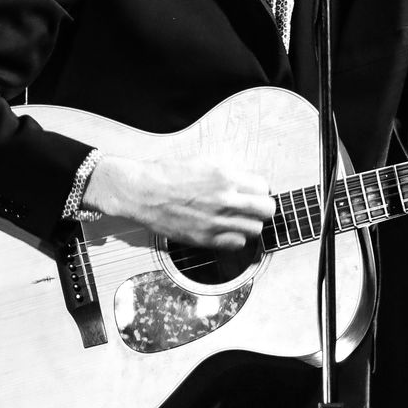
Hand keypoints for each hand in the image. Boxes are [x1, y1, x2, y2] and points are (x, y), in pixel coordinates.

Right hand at [83, 153, 276, 249]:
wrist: (140, 192)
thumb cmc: (166, 174)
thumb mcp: (202, 162)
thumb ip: (228, 173)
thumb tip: (246, 181)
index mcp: (224, 177)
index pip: (263, 187)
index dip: (258, 189)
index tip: (252, 191)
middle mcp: (224, 200)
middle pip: (267, 210)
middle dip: (262, 207)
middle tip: (253, 206)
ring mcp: (216, 222)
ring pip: (255, 229)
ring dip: (250, 223)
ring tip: (238, 218)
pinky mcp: (205, 239)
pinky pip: (237, 244)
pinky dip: (236, 238)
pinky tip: (226, 230)